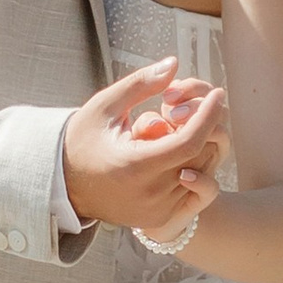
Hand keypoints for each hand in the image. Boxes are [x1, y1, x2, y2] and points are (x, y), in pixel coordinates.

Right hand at [63, 59, 226, 234]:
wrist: (64, 186)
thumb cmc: (83, 139)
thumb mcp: (105, 106)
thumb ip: (140, 84)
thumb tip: (174, 64)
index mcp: (135, 165)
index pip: (189, 141)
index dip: (209, 116)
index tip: (218, 94)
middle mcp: (149, 193)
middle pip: (200, 156)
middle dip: (205, 128)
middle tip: (198, 107)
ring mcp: (155, 210)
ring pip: (199, 174)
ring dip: (198, 147)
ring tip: (179, 128)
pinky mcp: (158, 218)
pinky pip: (190, 191)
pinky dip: (191, 167)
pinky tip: (175, 150)